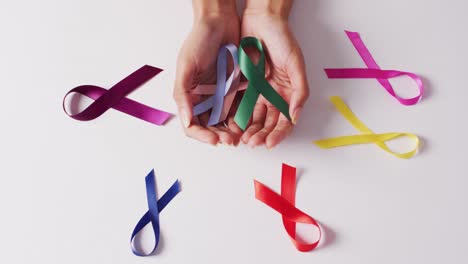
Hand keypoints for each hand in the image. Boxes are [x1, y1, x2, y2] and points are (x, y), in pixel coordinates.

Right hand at [174, 3, 241, 145]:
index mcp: (189, 96)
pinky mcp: (234, 88)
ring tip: (240, 136)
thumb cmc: (199, 40)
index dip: (202, 135)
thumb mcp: (187, 66)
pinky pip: (238, 108)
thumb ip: (184, 94)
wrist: (220, 21)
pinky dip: (241, 118)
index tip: (215, 139)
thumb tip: (185, 121)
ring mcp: (219, 94)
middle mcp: (203, 98)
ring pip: (225, 121)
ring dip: (231, 131)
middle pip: (210, 127)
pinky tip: (248, 123)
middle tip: (231, 140)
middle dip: (219, 136)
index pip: (192, 125)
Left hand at [240, 6, 308, 148]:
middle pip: (267, 123)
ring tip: (241, 138)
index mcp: (287, 93)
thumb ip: (299, 91)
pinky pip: (238, 105)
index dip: (278, 134)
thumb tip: (295, 116)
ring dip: (248, 130)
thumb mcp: (296, 64)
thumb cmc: (282, 39)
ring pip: (252, 118)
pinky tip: (231, 125)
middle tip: (252, 142)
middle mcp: (272, 95)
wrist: (261, 20)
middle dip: (261, 135)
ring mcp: (256, 92)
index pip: (284, 121)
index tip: (269, 143)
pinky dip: (236, 117)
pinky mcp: (241, 86)